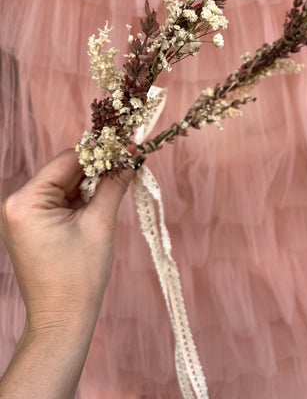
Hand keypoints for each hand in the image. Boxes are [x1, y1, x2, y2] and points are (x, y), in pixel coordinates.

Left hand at [0, 148, 133, 332]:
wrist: (63, 319)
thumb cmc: (78, 277)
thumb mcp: (100, 224)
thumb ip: (113, 184)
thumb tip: (130, 156)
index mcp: (26, 201)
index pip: (67, 161)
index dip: (99, 153)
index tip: (126, 146)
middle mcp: (16, 204)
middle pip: (64, 171)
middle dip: (97, 169)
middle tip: (128, 163)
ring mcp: (21, 215)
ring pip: (64, 184)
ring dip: (91, 183)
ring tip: (118, 184)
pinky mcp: (31, 225)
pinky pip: (59, 200)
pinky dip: (81, 198)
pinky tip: (101, 200)